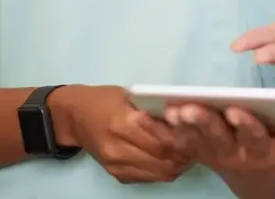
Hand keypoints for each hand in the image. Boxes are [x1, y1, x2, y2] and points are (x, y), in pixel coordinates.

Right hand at [51, 85, 191, 182]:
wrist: (74, 117)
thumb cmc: (104, 99)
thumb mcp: (130, 96)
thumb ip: (153, 109)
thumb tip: (185, 117)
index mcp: (123, 124)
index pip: (163, 140)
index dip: (183, 139)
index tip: (198, 132)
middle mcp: (119, 148)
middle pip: (163, 160)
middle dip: (185, 154)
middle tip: (200, 144)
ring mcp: (117, 164)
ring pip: (159, 173)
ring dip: (178, 165)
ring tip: (189, 152)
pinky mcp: (116, 174)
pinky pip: (148, 178)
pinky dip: (163, 170)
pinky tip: (171, 158)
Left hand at [164, 103, 274, 174]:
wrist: (263, 177)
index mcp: (262, 150)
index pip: (255, 138)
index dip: (246, 126)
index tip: (236, 110)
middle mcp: (234, 155)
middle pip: (218, 138)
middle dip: (203, 122)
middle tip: (189, 108)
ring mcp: (212, 153)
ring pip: (194, 139)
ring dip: (179, 125)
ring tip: (168, 108)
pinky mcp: (195, 149)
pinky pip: (173, 140)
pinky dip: (155, 128)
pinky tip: (139, 113)